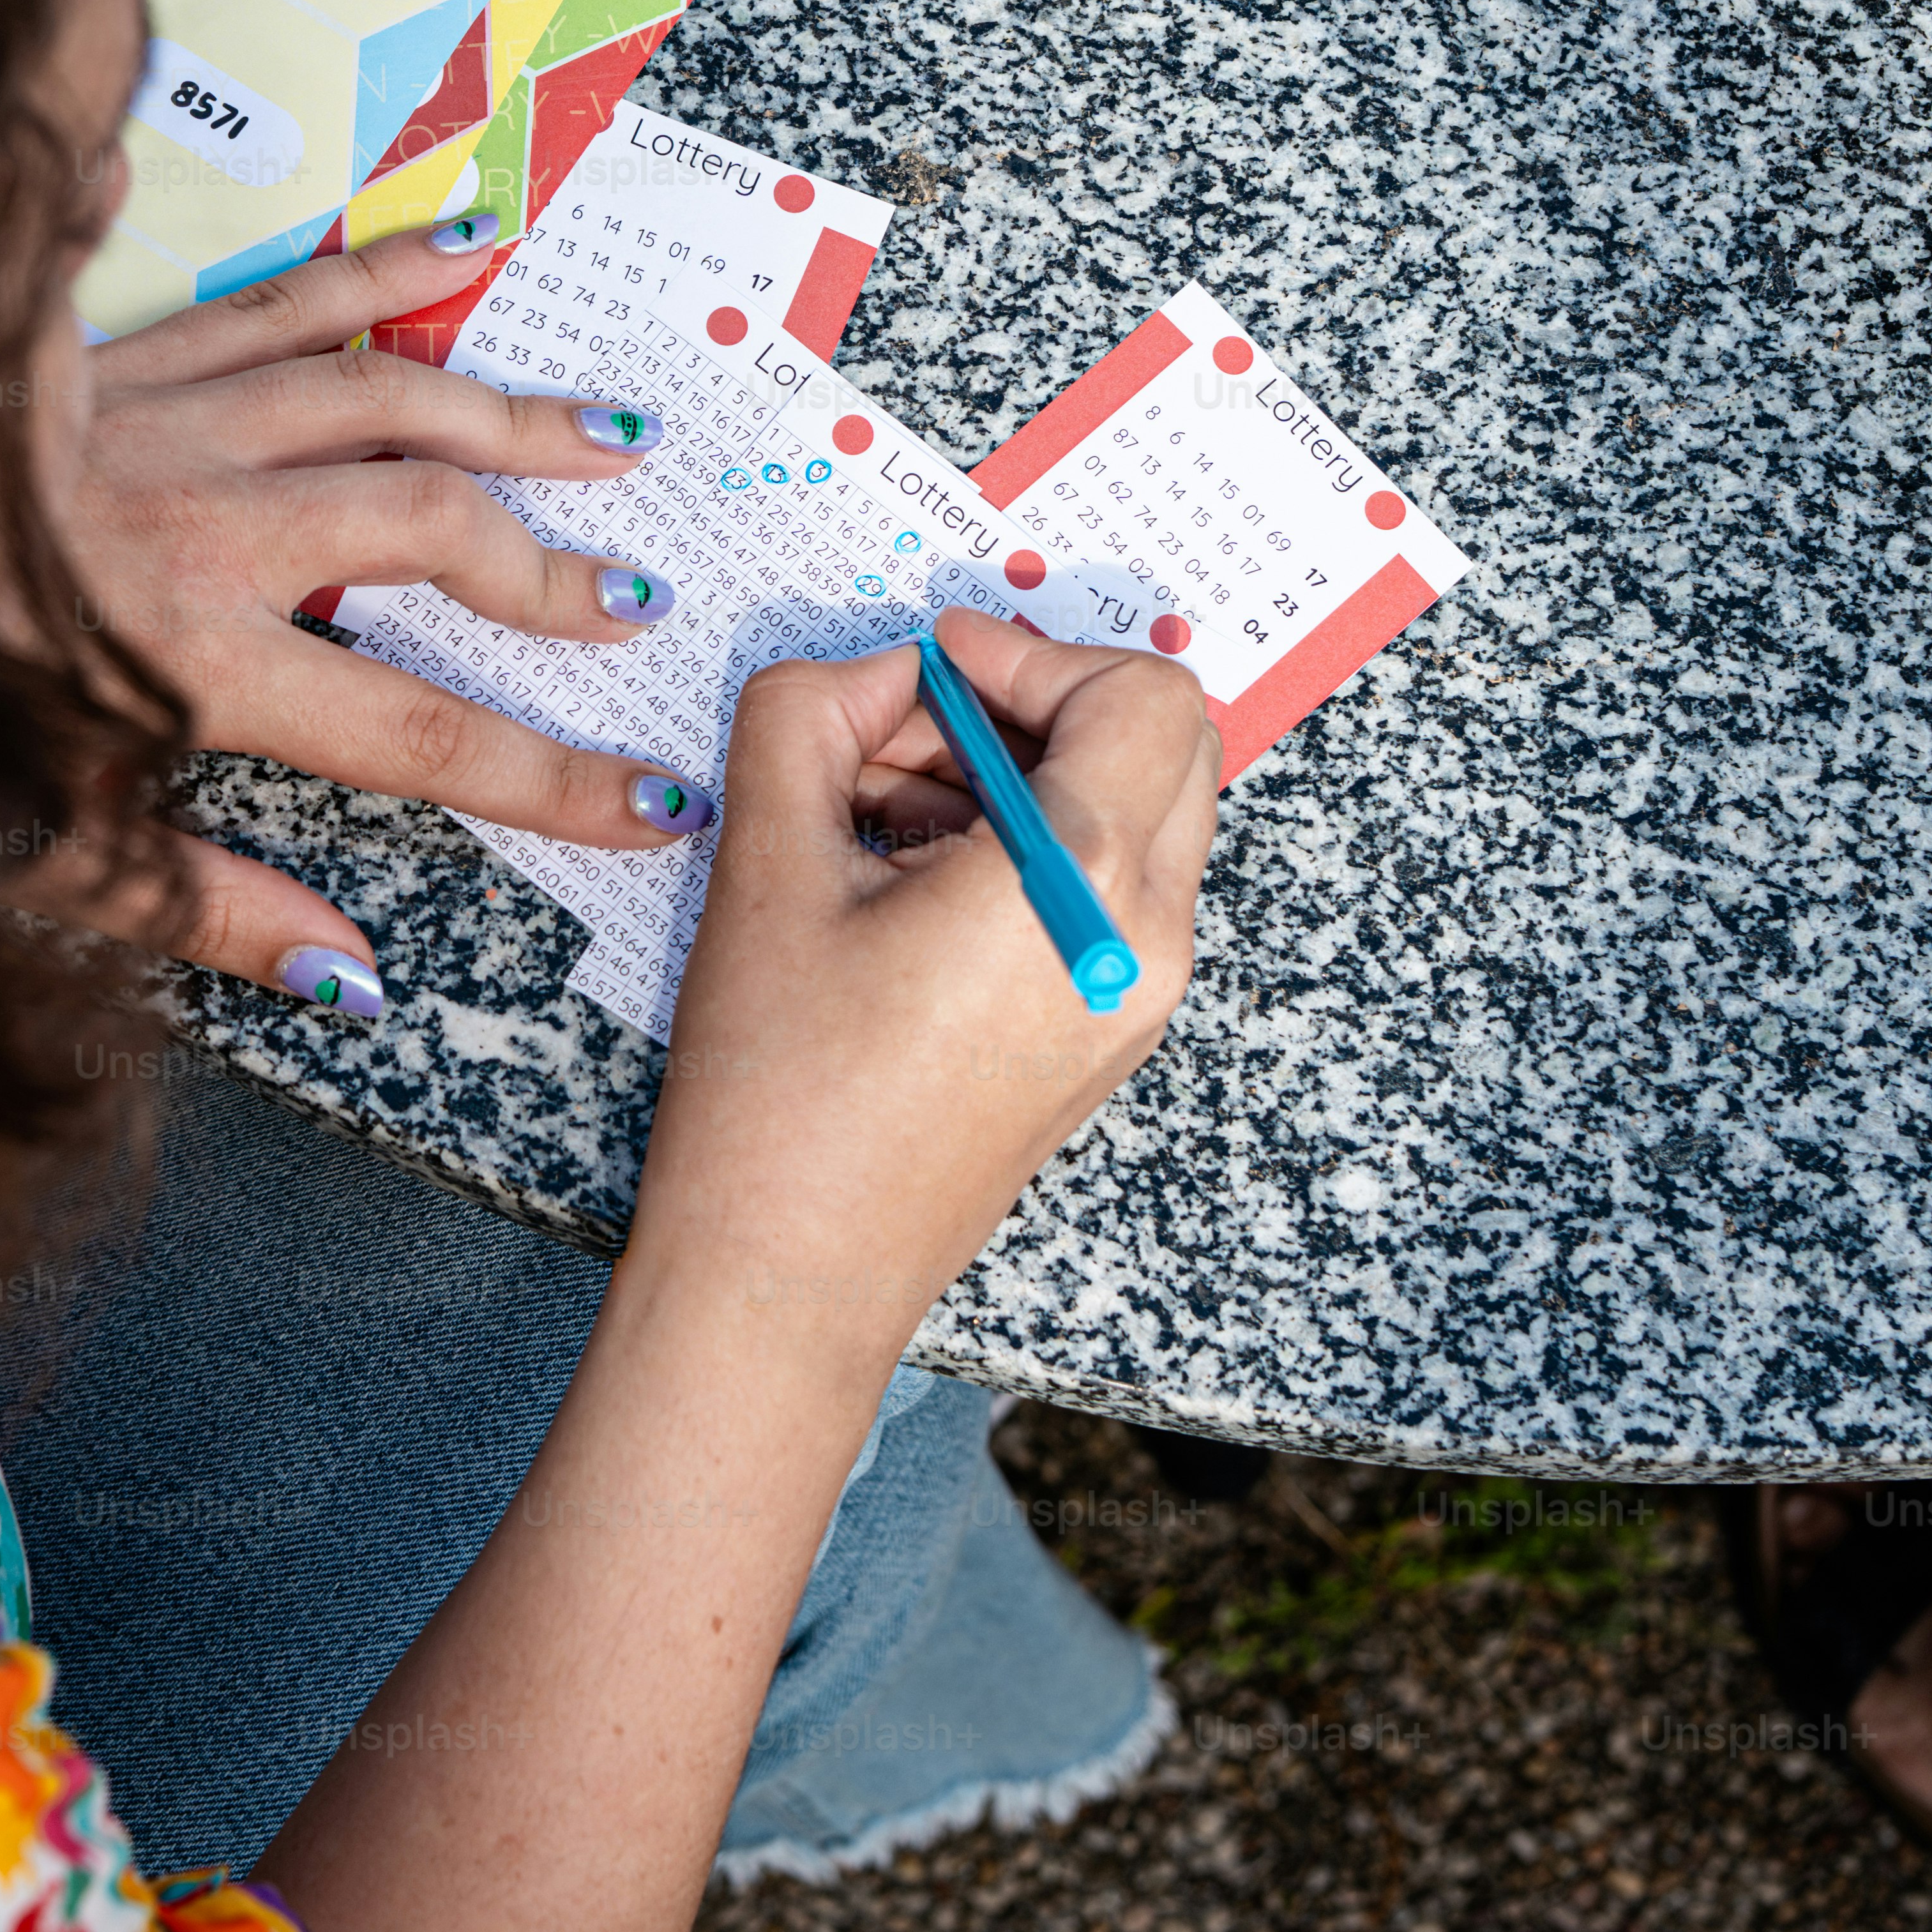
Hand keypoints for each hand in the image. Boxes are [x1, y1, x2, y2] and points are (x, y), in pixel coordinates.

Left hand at [28, 222, 713, 1012]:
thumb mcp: (14, 854)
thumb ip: (199, 913)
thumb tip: (349, 979)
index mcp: (183, 661)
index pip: (414, 735)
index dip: (547, 777)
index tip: (649, 802)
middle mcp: (204, 526)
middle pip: (430, 534)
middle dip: (550, 574)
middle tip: (640, 604)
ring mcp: (169, 422)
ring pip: (386, 394)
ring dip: (512, 415)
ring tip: (617, 436)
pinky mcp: (126, 355)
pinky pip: (286, 298)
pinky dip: (383, 261)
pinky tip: (467, 236)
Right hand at [635, 607, 1218, 1372]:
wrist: (788, 1279)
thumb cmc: (777, 1096)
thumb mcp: (767, 865)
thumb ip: (809, 717)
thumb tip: (870, 672)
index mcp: (1087, 887)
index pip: (1140, 695)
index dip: (1031, 652)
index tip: (931, 669)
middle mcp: (1149, 941)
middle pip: (1164, 744)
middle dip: (1040, 705)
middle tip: (917, 730)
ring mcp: (1142, 995)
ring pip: (1138, 814)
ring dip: (1030, 775)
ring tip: (890, 813)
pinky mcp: (1109, 1031)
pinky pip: (1111, 889)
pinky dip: (1031, 845)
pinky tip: (910, 881)